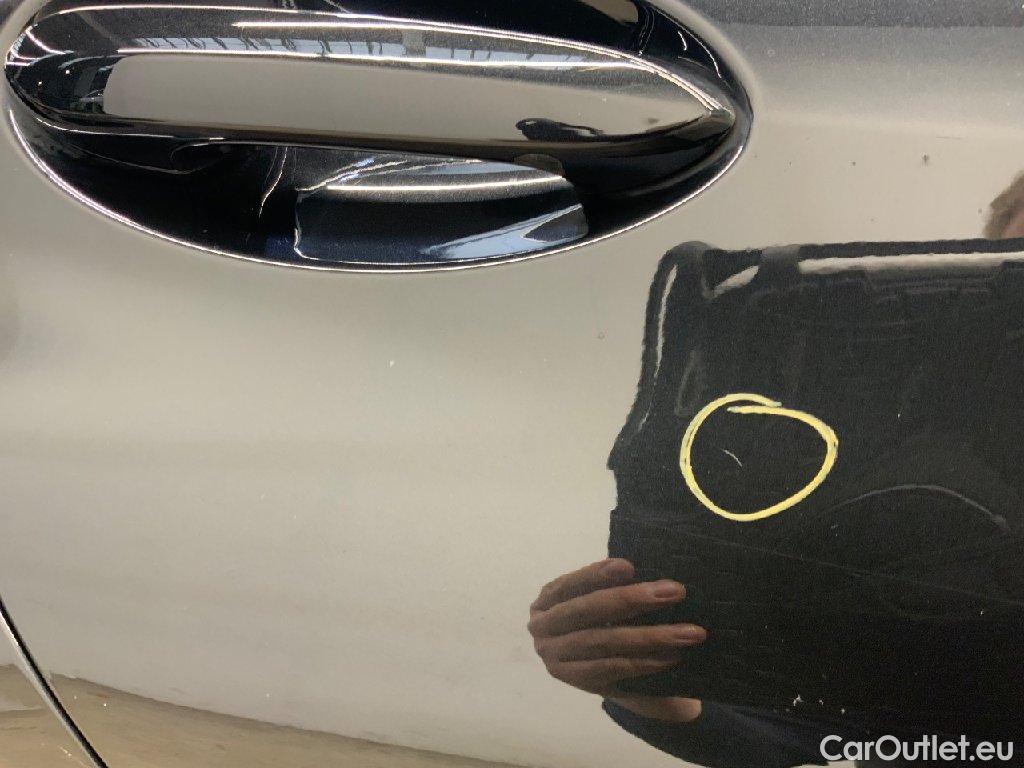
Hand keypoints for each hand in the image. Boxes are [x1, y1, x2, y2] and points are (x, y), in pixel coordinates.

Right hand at [528, 558, 705, 721]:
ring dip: (651, 636)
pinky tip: (673, 655)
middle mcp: (543, 631)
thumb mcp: (596, 602)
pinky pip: (614, 670)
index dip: (596, 575)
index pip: (568, 584)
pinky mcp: (580, 684)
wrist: (607, 671)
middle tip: (675, 591)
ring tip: (689, 632)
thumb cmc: (602, 621)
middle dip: (632, 599)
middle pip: (588, 611)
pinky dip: (645, 662)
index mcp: (545, 602)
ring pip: (605, 643)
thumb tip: (649, 575)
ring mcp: (557, 660)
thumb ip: (609, 588)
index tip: (630, 567)